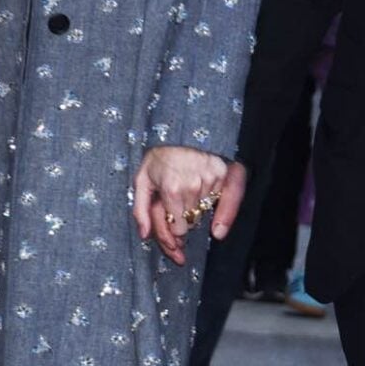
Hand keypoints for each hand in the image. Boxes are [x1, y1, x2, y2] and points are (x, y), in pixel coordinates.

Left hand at [132, 146, 232, 264]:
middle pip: (192, 221)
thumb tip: (144, 234)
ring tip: (188, 192)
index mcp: (172, 190)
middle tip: (178, 206)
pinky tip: (211, 213)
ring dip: (198, 208)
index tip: (172, 225)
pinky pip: (224, 201)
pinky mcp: (223, 173)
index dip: (174, 230)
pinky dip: (218, 207)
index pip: (178, 228)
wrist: (179, 131)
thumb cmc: (159, 157)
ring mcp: (210, 179)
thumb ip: (140, 210)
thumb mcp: (142, 181)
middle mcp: (193, 186)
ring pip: (206, 212)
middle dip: (184, 218)